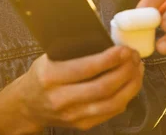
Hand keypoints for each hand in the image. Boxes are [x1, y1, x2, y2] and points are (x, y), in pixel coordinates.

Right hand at [0, 46, 143, 133]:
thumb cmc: (42, 75)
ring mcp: (73, 115)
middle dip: (125, 71)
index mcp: (51, 77)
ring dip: (131, 85)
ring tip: (138, 69)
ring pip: (112, 103)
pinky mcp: (83, 125)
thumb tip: (106, 39)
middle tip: (135, 57)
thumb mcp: (50, 57)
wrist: (27, 105)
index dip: (110, 59)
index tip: (124, 49)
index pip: (86, 68)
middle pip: (103, 87)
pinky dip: (126, 97)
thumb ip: (74, 51)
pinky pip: (111, 112)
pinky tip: (130, 84)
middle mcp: (61, 99)